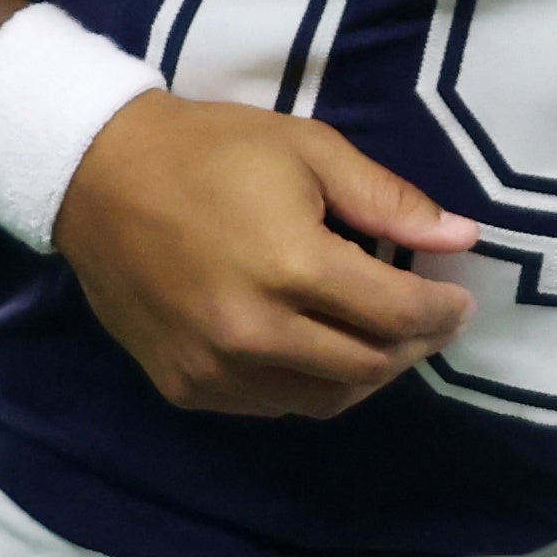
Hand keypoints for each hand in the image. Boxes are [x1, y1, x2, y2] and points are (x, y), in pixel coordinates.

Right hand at [55, 95, 480, 417]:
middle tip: (430, 321)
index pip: (398, 316)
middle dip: (414, 347)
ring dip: (365, 374)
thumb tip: (461, 239)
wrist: (95, 176)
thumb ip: (388, 201)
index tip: (459, 299)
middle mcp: (253, 332)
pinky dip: (307, 384)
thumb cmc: (210, 151)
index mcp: (290, 267)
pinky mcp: (184, 387)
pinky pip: (270, 405)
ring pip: (323, 400)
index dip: (443, 312)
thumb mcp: (310, 151)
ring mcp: (214, 369)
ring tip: (380, 337)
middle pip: (368, 368)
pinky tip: (317, 349)